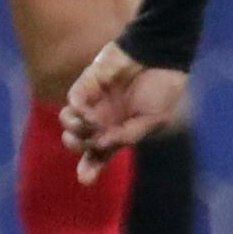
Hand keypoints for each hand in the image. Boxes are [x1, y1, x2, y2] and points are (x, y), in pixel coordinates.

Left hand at [60, 43, 190, 184]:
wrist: (159, 53)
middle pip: (81, 143)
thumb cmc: (162, 87)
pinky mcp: (88, 84)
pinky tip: (88, 113)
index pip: (100, 155)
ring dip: (74, 130)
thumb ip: (129, 135)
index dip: (91, 168)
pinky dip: (77, 111)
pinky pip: (73, 102)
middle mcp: (105, 119)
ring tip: (86, 125)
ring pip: (70, 124)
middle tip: (89, 143)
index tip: (86, 179)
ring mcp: (95, 102)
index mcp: (121, 131)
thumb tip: (101, 145)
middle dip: (78, 147)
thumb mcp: (154, 119)